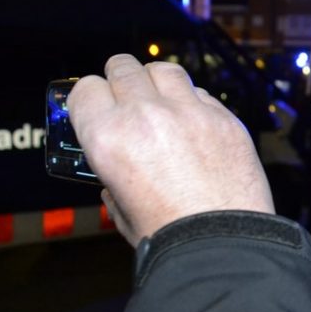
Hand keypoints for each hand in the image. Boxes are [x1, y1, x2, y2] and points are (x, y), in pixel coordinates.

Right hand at [68, 54, 274, 246]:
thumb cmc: (172, 236)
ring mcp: (189, 112)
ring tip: (159, 97)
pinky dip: (193, 101)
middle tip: (126, 93)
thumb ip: (113, 182)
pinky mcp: (224, 118)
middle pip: (123, 68)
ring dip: (156, 80)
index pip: (86, 89)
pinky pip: (201, 93)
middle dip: (120, 79)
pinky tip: (193, 122)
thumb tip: (117, 176)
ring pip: (164, 70)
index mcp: (108, 137)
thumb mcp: (120, 210)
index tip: (96, 104)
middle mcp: (146, 115)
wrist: (224, 243)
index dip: (89, 99)